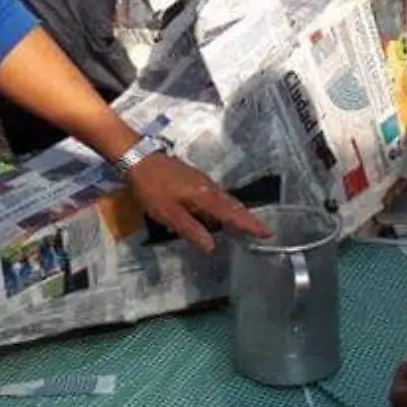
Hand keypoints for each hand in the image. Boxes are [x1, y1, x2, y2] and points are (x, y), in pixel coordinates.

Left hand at [125, 153, 269, 252]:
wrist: (138, 159)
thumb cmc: (152, 188)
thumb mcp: (168, 213)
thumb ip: (191, 230)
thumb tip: (212, 246)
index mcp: (204, 196)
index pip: (232, 213)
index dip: (249, 224)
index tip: (268, 232)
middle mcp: (207, 187)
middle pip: (232, 204)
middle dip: (247, 218)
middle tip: (261, 231)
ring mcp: (200, 181)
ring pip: (223, 199)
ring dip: (234, 213)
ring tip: (243, 227)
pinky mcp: (192, 179)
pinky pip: (213, 196)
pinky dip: (220, 207)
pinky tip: (215, 215)